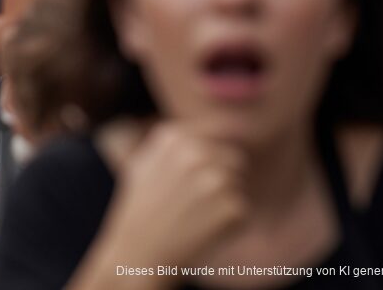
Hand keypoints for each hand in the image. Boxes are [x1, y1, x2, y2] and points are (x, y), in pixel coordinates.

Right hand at [98, 125, 245, 268]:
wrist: (138, 255)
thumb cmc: (141, 210)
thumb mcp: (143, 162)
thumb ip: (173, 140)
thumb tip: (209, 127)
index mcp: (174, 137)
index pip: (217, 131)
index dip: (213, 154)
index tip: (199, 177)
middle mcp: (196, 152)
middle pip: (233, 157)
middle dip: (221, 178)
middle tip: (194, 203)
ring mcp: (216, 180)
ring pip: (239, 183)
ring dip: (225, 200)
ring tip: (195, 216)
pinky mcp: (233, 208)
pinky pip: (244, 209)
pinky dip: (230, 223)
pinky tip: (202, 231)